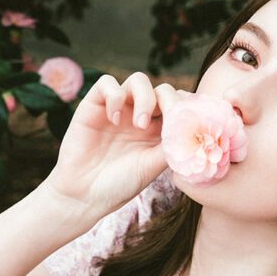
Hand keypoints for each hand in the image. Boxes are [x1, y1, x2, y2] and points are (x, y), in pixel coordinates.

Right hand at [41, 71, 193, 216]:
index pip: (179, 104)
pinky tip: (114, 119)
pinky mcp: (94, 106)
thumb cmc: (120, 184)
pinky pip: (107, 83)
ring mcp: (119, 109)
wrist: (85, 195)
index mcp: (159, 130)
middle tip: (165, 123)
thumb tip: (191, 126)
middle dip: (168, 100)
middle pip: (163, 89)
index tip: (186, 123)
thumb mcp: (153, 165)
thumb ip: (173, 144)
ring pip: (139, 80)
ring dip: (145, 98)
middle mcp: (141, 116)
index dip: (186, 107)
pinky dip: (115, 96)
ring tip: (139, 125)